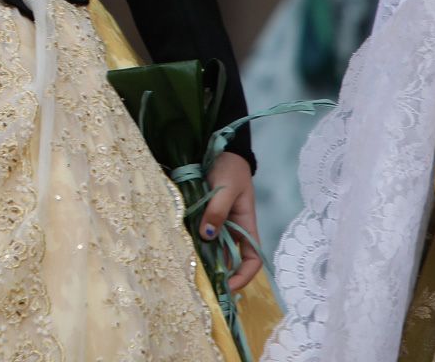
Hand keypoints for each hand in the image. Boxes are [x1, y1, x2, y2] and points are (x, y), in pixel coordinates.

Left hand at [201, 151, 263, 290]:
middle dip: (218, 272)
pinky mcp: (203, 215)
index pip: (253, 259)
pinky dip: (193, 242)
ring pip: (212, 248)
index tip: (228, 286)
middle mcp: (233, 228)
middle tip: (201, 282)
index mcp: (246, 225)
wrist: (219, 149)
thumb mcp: (226, 189)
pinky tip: (181, 247)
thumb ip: (217, 211)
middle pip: (229, 258)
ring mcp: (218, 223)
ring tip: (188, 269)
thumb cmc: (230, 169)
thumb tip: (208, 236)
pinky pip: (199, 234)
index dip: (244, 275)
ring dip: (203, 258)